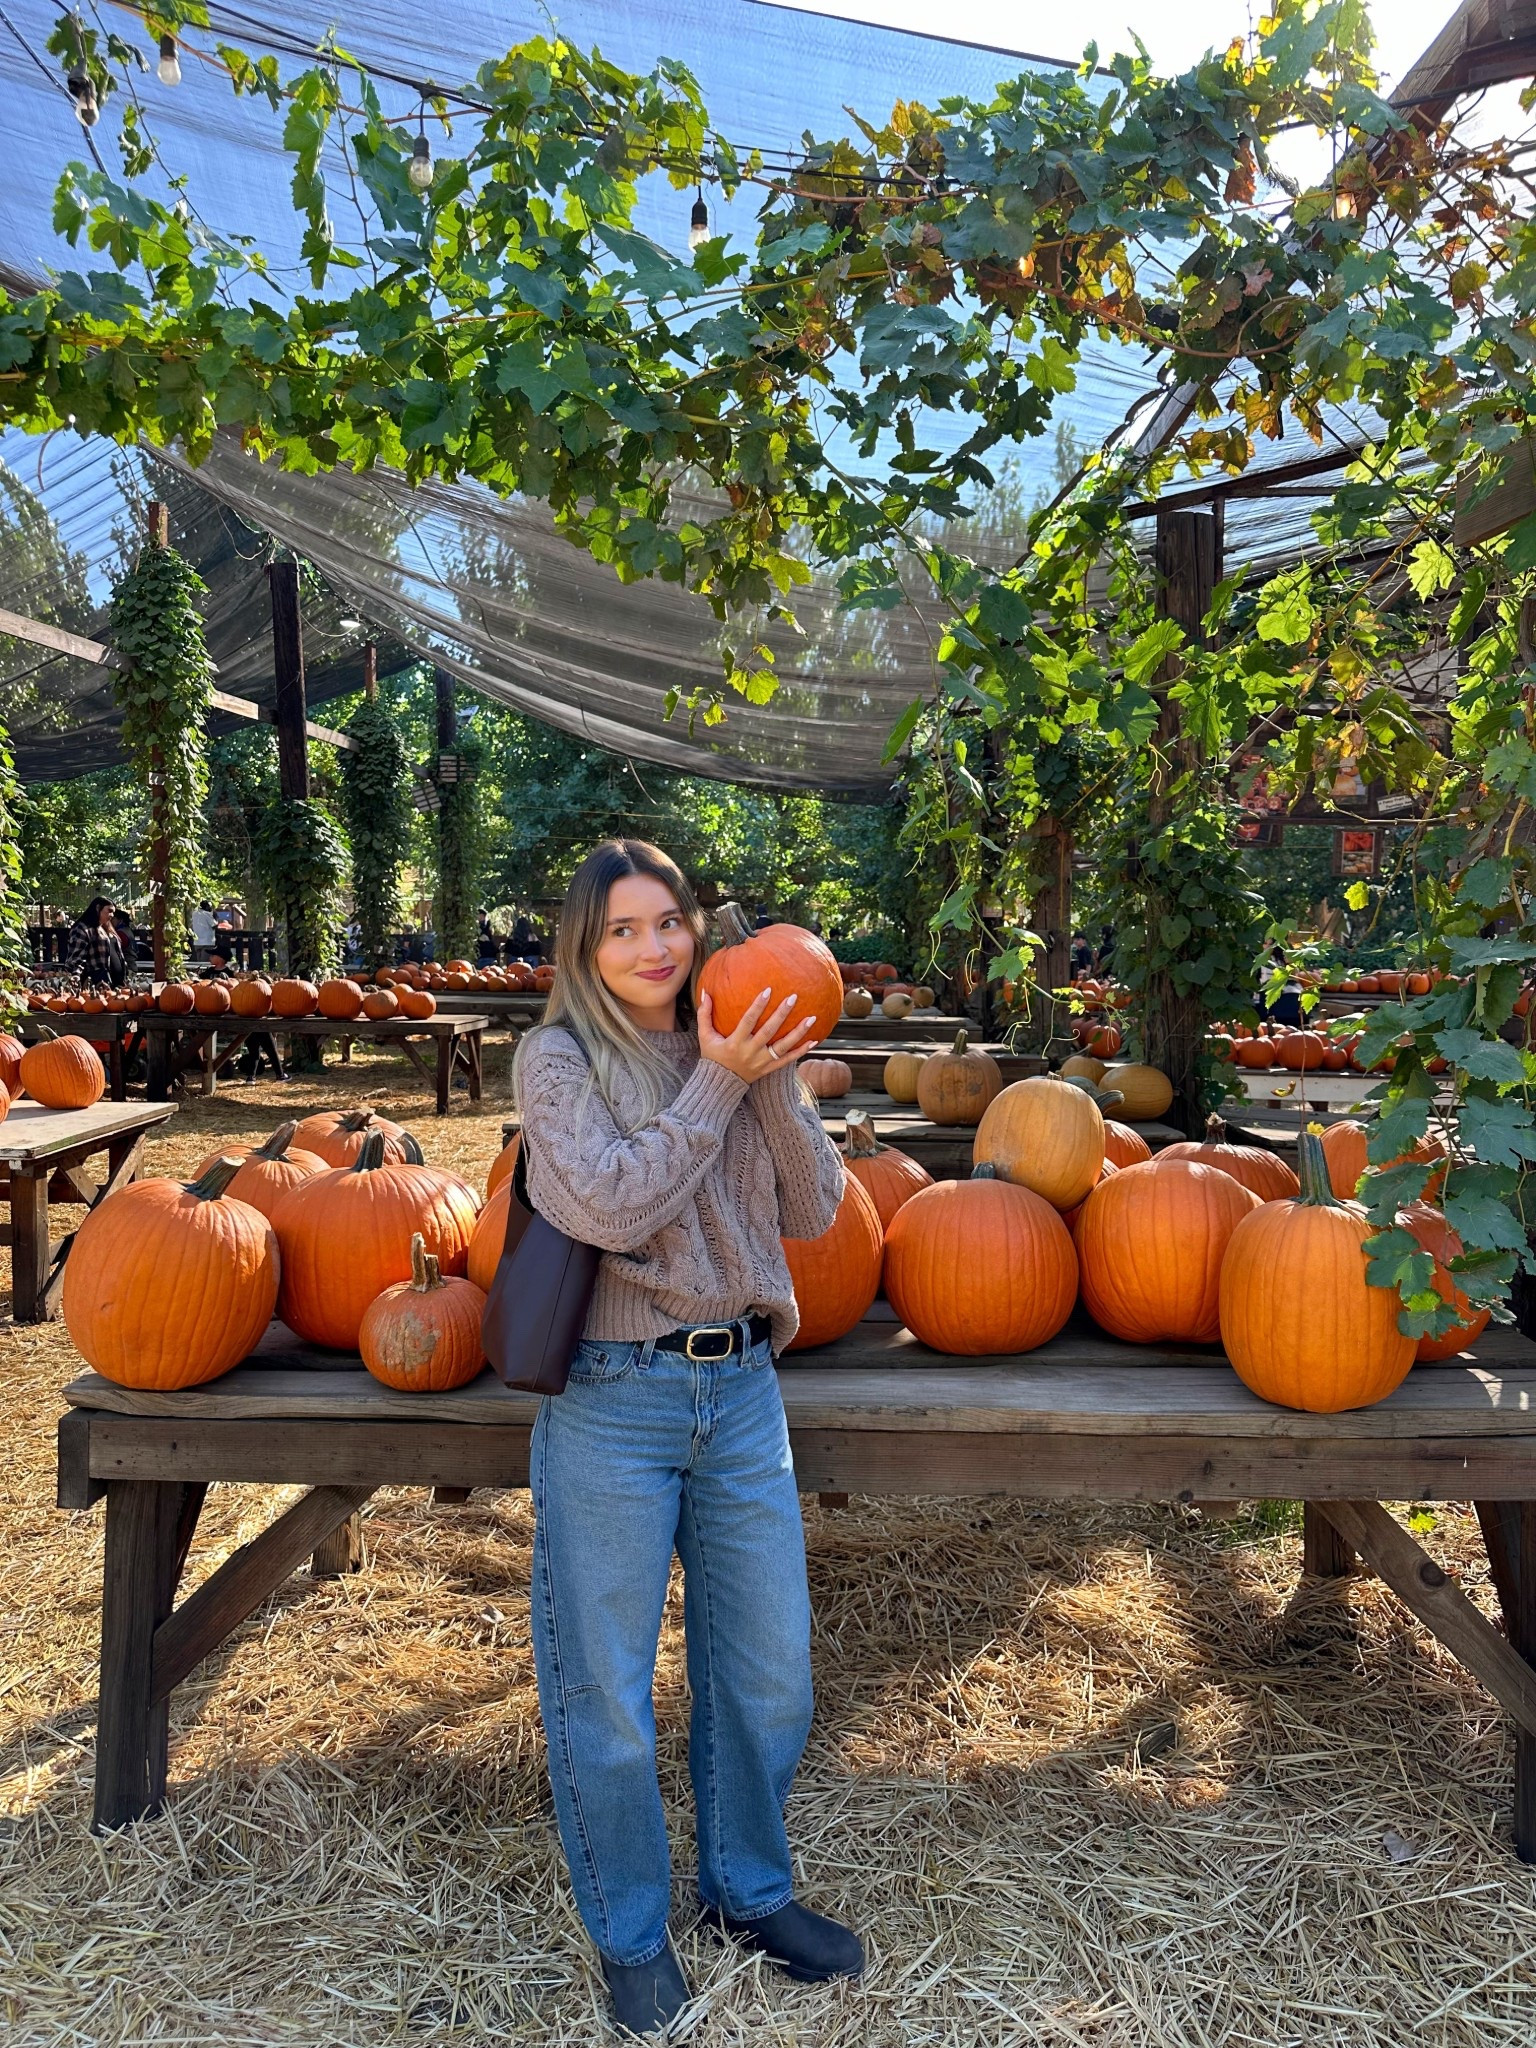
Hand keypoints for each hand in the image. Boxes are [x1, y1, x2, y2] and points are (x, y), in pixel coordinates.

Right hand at [697, 986, 819, 1082]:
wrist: (720, 1083)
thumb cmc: (713, 1055)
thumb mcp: (704, 1036)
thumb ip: (704, 1014)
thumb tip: (705, 992)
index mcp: (735, 1042)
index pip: (748, 1021)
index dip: (758, 1006)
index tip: (768, 990)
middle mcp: (750, 1052)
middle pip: (769, 1031)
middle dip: (782, 1014)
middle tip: (793, 997)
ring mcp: (762, 1062)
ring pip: (783, 1046)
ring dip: (798, 1032)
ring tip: (812, 1018)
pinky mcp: (769, 1069)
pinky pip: (788, 1060)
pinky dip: (801, 1051)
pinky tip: (814, 1040)